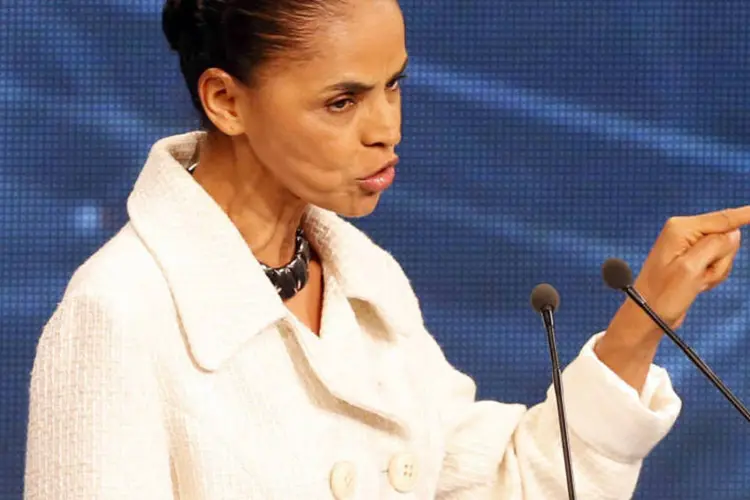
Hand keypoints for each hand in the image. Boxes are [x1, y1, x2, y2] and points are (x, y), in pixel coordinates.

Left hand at [596, 206, 749, 390]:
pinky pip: (717, 263)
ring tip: (695, 282)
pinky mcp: (692, 258)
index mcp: (681, 228)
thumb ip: (714, 246)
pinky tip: (696, 284)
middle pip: (727, 238)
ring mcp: (688, 245)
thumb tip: (733, 232)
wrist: (648, 315)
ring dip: (715, 271)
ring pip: (724, 253)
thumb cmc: (662, 295)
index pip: (723, 218)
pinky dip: (712, 276)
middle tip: (700, 276)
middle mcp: (684, 232)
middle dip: (721, 260)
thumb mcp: (691, 269)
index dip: (746, 214)